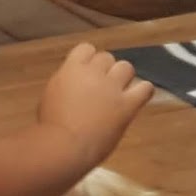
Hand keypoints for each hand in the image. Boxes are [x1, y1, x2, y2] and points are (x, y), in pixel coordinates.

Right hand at [38, 40, 154, 157]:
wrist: (63, 146)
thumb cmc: (49, 127)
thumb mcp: (51, 96)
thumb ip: (66, 84)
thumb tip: (74, 85)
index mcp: (72, 69)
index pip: (86, 49)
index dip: (89, 60)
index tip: (87, 73)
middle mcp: (94, 72)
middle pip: (107, 57)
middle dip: (105, 70)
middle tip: (101, 88)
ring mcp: (112, 87)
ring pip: (126, 67)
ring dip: (123, 78)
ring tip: (118, 93)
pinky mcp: (127, 105)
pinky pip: (145, 89)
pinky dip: (143, 91)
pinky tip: (137, 99)